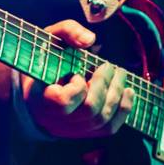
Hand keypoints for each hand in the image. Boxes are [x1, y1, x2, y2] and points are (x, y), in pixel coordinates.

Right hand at [20, 20, 133, 138]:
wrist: (37, 86)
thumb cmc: (44, 60)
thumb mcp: (49, 39)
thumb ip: (67, 31)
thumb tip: (90, 40)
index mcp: (40, 99)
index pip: (63, 102)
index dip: (77, 88)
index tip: (76, 73)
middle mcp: (55, 120)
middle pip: (89, 110)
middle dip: (104, 85)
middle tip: (107, 66)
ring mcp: (71, 130)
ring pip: (102, 120)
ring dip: (116, 93)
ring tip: (120, 74)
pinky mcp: (85, 133)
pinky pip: (109, 128)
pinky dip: (123, 109)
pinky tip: (127, 91)